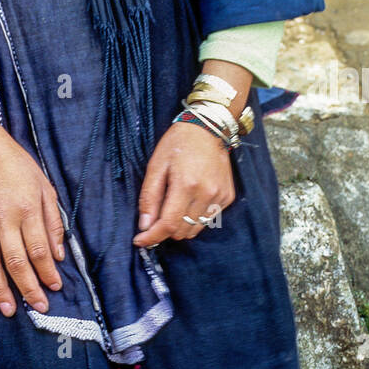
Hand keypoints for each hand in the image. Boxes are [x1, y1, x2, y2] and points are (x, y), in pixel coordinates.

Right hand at [0, 136, 65, 316]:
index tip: (54, 287)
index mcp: (26, 209)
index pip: (39, 250)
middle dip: (29, 289)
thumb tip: (59, 256)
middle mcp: (3, 219)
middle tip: (39, 307)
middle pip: (16, 262)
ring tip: (9, 309)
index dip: (48, 273)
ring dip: (0, 290)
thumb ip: (53, 223)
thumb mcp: (45, 188)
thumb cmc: (19, 168)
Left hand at [132, 120, 235, 246]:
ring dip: (181, 225)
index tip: (140, 241)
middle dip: (165, 230)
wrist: (208, 128)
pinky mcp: (227, 196)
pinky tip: (190, 199)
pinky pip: (208, 219)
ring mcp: (220, 196)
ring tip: (173, 206)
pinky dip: (195, 217)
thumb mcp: (156, 165)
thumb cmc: (178, 143)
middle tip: (155, 218)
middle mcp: (206, 193)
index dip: (152, 237)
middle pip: (182, 231)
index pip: (168, 224)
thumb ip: (149, 197)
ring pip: (196, 229)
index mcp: (186, 185)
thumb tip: (144, 225)